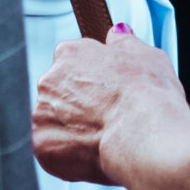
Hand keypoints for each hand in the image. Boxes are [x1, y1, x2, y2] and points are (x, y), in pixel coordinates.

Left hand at [32, 26, 189, 185]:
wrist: (143, 137)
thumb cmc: (148, 96)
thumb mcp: (147, 55)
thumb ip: (125, 42)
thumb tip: (117, 34)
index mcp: (70, 54)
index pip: (73, 62)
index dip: (94, 80)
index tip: (108, 92)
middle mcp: (49, 81)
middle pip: (60, 93)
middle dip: (80, 105)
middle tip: (108, 116)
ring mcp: (42, 115)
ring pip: (55, 123)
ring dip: (73, 130)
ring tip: (105, 138)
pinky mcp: (43, 147)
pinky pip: (55, 151)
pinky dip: (71, 156)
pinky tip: (95, 155)